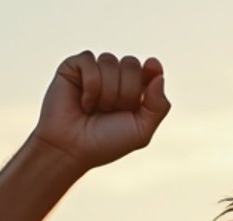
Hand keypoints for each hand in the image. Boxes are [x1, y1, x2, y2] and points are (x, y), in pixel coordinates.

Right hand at [33, 52, 170, 171]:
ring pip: (111, 61)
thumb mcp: (141, 132)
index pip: (149, 70)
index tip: (152, 69)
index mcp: (133, 93)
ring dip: (107, 92)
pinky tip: (84, 101)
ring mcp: (94, 71)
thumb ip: (158, 106)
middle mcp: (115, 79)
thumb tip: (160, 75)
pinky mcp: (74, 66)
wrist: (72, 149)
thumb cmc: (106, 143)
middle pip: (132, 64)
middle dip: (125, 92)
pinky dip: (91, 85)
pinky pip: (90, 60)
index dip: (152, 71)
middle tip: (111, 111)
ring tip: (96, 109)